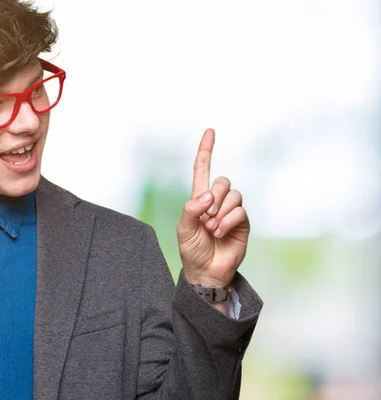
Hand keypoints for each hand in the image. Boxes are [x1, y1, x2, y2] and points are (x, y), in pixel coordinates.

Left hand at [176, 129, 249, 287]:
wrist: (206, 271)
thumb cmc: (192, 250)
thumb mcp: (184, 229)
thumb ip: (191, 209)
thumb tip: (207, 195)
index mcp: (198, 199)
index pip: (202, 170)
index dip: (206, 151)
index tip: (210, 131)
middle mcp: (216, 202)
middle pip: (222, 181)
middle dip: (214, 195)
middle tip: (206, 216)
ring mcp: (231, 212)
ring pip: (233, 195)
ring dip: (220, 212)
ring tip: (212, 229)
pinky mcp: (242, 224)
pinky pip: (239, 211)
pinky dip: (227, 221)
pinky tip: (220, 233)